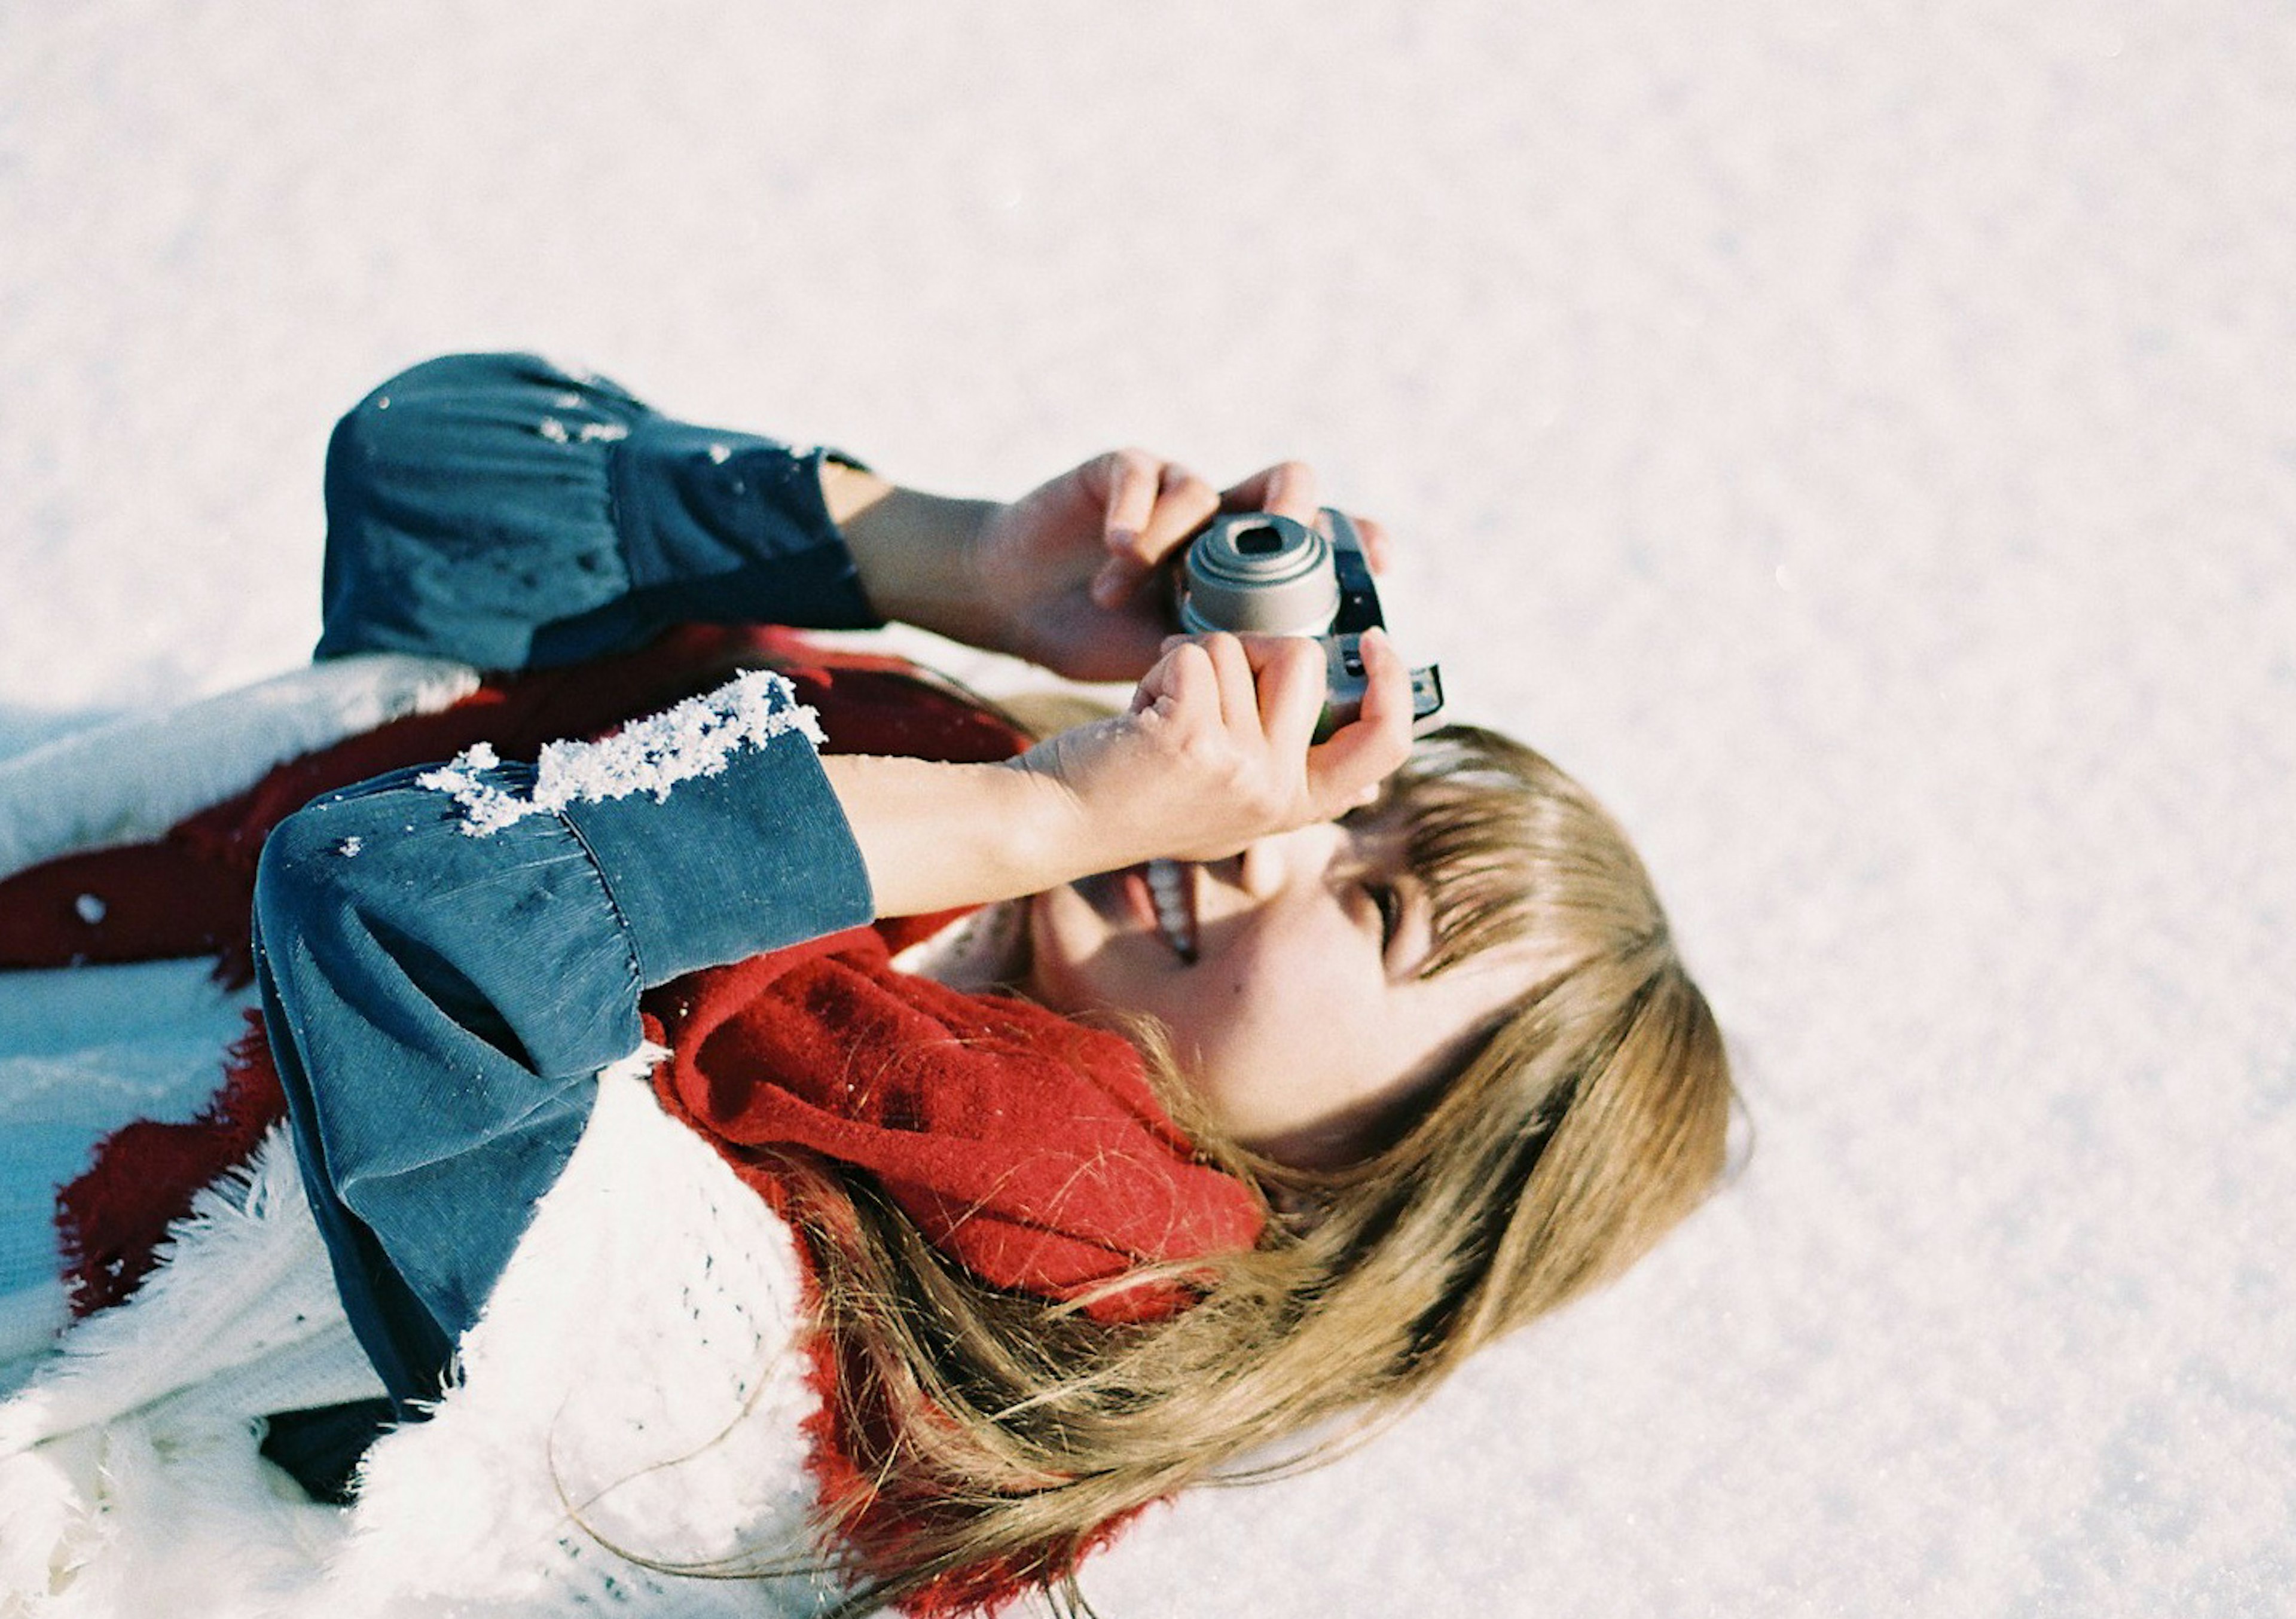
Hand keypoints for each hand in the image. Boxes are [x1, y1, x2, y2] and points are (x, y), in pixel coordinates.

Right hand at [967, 453, 1391, 682]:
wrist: (1021, 611)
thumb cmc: (1109, 644)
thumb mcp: (1191, 683)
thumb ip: (1258, 706)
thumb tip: (1358, 780)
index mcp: (1249, 571)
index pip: (1322, 540)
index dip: (1357, 539)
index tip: (1383, 562)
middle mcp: (1220, 524)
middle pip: (1288, 487)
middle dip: (1291, 514)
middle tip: (1275, 552)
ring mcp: (1172, 495)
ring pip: (1207, 486)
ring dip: (1169, 544)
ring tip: (1119, 594)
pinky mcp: (1119, 474)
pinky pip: (1145, 474)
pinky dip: (1134, 517)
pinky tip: (1114, 557)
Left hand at [1016, 627, 1415, 873]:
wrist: (1058, 823)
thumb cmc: (1137, 790)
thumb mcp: (1228, 790)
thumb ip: (1285, 757)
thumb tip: (1349, 706)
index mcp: (1297, 804)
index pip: (1386, 743)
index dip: (1392, 683)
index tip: (1372, 639)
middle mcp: (1278, 793)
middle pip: (1304, 659)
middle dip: (1247, 647)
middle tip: (1199, 688)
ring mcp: (1241, 769)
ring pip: (1240, 648)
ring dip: (1190, 663)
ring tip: (1157, 714)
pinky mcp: (1194, 740)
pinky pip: (1194, 654)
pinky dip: (1157, 669)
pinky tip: (1137, 715)